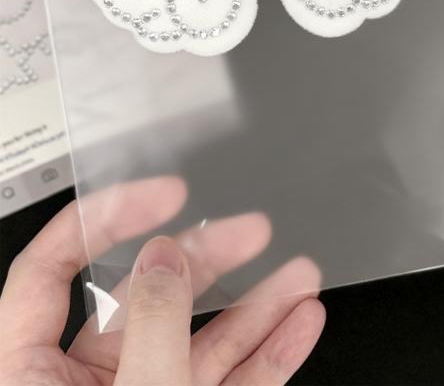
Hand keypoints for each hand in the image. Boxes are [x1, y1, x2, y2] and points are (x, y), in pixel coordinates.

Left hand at [0, 177, 324, 384]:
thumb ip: (152, 328)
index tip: (166, 190)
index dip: (107, 218)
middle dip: (208, 259)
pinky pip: (229, 381)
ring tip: (301, 276)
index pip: (52, 268)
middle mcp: (81, 385)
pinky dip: (268, 353)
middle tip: (253, 229)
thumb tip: (165, 257)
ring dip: (256, 306)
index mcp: (27, 374)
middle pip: (147, 297)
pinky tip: (298, 323)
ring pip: (199, 340)